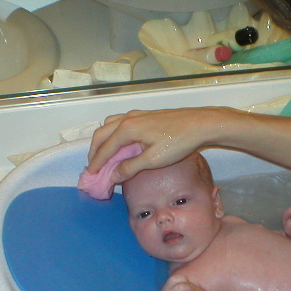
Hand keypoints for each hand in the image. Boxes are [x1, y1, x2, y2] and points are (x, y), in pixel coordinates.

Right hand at [86, 107, 235, 182]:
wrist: (200, 124)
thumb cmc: (179, 142)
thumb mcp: (153, 160)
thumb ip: (130, 168)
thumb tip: (113, 176)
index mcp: (127, 129)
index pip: (105, 148)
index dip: (96, 163)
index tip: (90, 176)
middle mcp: (128, 119)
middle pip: (102, 134)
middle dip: (95, 151)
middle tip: (93, 167)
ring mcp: (137, 115)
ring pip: (109, 125)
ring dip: (103, 140)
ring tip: (103, 155)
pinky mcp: (145, 115)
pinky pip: (120, 123)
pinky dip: (113, 134)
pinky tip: (120, 143)